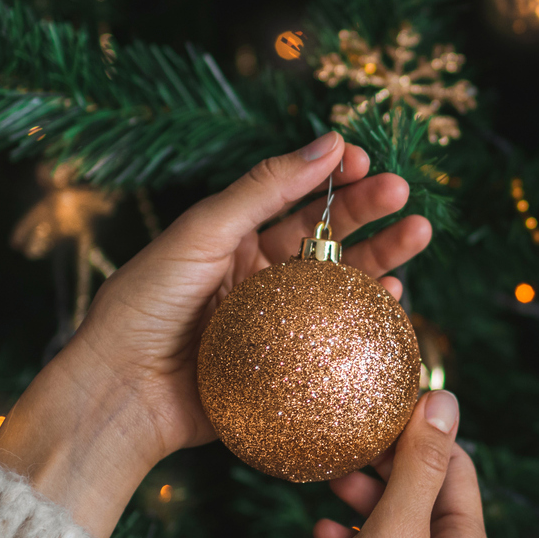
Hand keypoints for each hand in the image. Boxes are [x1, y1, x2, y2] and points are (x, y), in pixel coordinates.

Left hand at [0, 132, 433, 537]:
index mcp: (232, 239)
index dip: (331, 176)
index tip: (365, 159)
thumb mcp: (201, 233)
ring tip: (418, 237)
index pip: (292, 197)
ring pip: (340, 284)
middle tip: (403, 194)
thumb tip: (328, 142)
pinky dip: (370, 318)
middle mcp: (258, 277)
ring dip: (381, 259)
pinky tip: (394, 300)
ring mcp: (276, 323)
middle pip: (326, 237)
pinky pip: (338, 339)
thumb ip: (264, 188)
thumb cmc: (146, 306)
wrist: (120, 396)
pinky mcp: (289, 367)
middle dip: (368, 212)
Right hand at [246, 390, 493, 537]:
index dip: (421, 431)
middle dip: (388, 463)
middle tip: (346, 442)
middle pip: (427, 493)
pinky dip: (349, 536)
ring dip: (366, 496)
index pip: (457, 467)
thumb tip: (446, 399)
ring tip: (330, 480)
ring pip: (396, 524)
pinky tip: (320, 530)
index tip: (377, 404)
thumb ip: (418, 468)